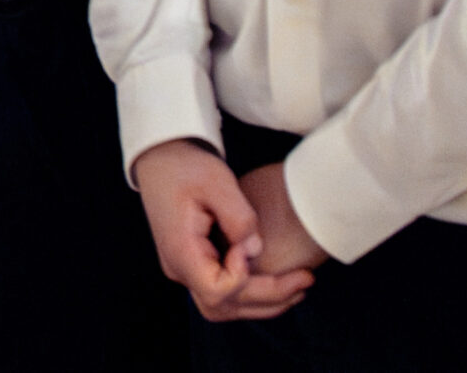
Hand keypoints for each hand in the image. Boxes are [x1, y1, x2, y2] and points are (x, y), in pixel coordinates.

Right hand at [132, 138, 313, 322]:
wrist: (162, 159)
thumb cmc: (186, 166)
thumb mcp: (216, 181)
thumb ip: (239, 217)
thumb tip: (256, 249)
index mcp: (180, 250)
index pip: (216, 290)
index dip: (242, 278)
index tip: (249, 247)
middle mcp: (179, 268)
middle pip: (222, 306)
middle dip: (267, 299)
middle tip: (304, 280)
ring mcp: (185, 269)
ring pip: (222, 307)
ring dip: (262, 303)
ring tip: (297, 288)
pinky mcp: (194, 264)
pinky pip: (222, 293)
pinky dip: (251, 294)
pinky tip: (276, 282)